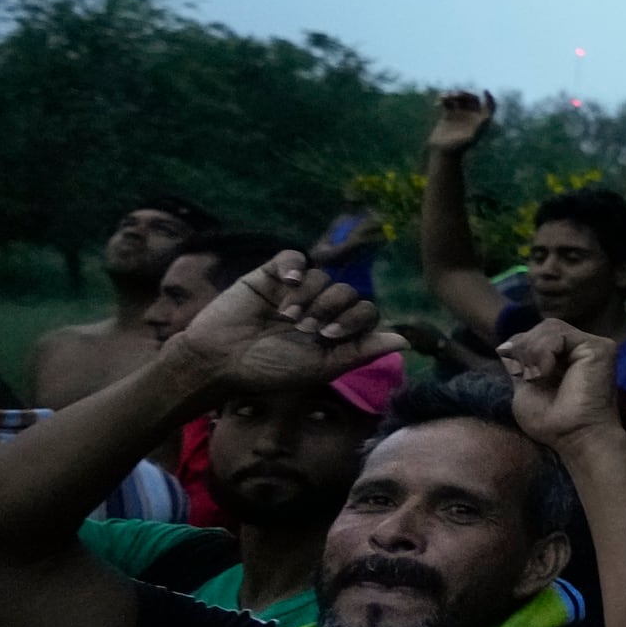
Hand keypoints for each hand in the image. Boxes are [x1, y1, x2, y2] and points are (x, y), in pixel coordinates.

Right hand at [170, 252, 400, 393]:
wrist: (219, 359)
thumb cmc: (269, 369)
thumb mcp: (320, 367)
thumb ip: (360, 352)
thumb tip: (405, 340)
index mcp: (336, 330)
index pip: (366, 311)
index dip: (355, 319)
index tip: (328, 335)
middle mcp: (320, 307)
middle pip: (348, 292)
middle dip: (331, 308)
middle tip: (306, 328)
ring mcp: (296, 290)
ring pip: (323, 276)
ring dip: (309, 296)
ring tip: (286, 316)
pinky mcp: (270, 275)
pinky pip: (294, 257)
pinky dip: (294, 267)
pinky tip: (286, 282)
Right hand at [427, 90, 496, 156]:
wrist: (444, 152)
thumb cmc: (458, 147)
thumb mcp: (471, 138)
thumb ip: (480, 128)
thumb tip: (487, 117)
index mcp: (480, 122)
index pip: (489, 107)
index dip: (489, 98)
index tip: (485, 91)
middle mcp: (471, 118)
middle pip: (473, 99)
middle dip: (466, 95)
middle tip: (457, 95)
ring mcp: (460, 115)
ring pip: (460, 99)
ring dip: (454, 94)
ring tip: (447, 96)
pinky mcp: (448, 116)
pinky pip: (448, 102)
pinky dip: (445, 99)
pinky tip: (440, 101)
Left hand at [498, 319, 622, 451]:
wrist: (574, 437)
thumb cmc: (552, 422)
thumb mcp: (524, 388)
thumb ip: (519, 364)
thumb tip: (507, 344)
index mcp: (565, 358)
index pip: (536, 335)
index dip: (520, 350)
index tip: (522, 376)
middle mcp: (580, 349)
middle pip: (542, 328)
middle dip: (525, 349)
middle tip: (529, 377)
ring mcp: (591, 346)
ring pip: (549, 327)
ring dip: (532, 352)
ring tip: (538, 376)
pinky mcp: (599, 347)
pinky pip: (559, 333)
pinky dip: (542, 351)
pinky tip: (546, 372)